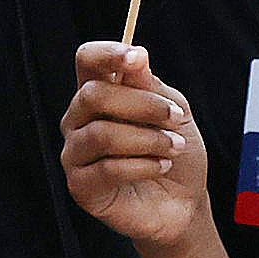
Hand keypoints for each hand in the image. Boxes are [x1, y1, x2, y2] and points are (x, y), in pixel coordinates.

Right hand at [61, 42, 214, 257]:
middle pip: (92, 95)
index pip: (87, 61)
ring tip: (173, 148)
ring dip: (147, 139)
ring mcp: (75, 153)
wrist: (183, 203)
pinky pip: (106, 168)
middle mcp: (79, 120)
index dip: (107, 54)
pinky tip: (161, 167)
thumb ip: (152, 87)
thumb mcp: (175, 112)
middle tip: (176, 118)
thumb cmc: (175, 153)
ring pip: (101, 134)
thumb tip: (137, 56)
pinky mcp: (80, 186)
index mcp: (98, 93)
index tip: (137, 58)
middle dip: (142, 104)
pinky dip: (143, 165)